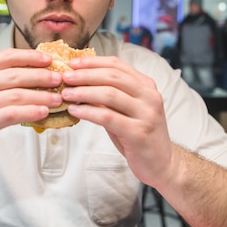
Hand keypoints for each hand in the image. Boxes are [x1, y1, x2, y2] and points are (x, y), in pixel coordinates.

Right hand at [0, 48, 63, 167]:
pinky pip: (11, 114)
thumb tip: (39, 70)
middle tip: (59, 79)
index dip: (30, 56)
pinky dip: (31, 112)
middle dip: (40, 76)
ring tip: (58, 99)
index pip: (5, 57)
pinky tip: (44, 112)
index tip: (50, 59)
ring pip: (15, 96)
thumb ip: (2, 80)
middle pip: (13, 75)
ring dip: (40, 96)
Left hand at [60, 56, 172, 184]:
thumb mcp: (126, 110)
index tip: (72, 64)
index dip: (93, 62)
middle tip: (65, 78)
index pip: (117, 65)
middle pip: (112, 77)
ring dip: (83, 92)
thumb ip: (110, 95)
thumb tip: (79, 82)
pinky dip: (88, 112)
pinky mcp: (139, 133)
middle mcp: (150, 96)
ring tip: (66, 94)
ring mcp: (147, 114)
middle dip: (85, 75)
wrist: (161, 163)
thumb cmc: (138, 134)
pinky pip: (108, 117)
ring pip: (110, 95)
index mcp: (147, 86)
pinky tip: (75, 111)